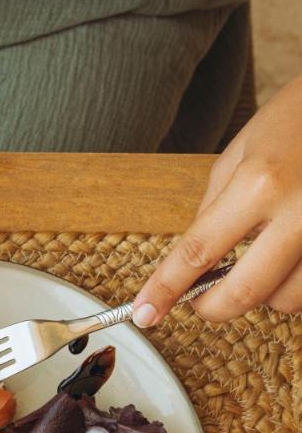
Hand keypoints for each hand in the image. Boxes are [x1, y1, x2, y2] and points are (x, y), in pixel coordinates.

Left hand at [133, 76, 301, 325]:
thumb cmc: (297, 120)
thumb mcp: (241, 152)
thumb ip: (214, 208)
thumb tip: (193, 260)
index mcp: (259, 183)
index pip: (198, 251)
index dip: (166, 289)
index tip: (145, 313)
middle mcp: (297, 214)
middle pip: (243, 293)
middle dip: (212, 308)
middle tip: (200, 301)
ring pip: (284, 302)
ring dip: (263, 294)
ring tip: (262, 260)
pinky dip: (293, 285)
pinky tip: (289, 257)